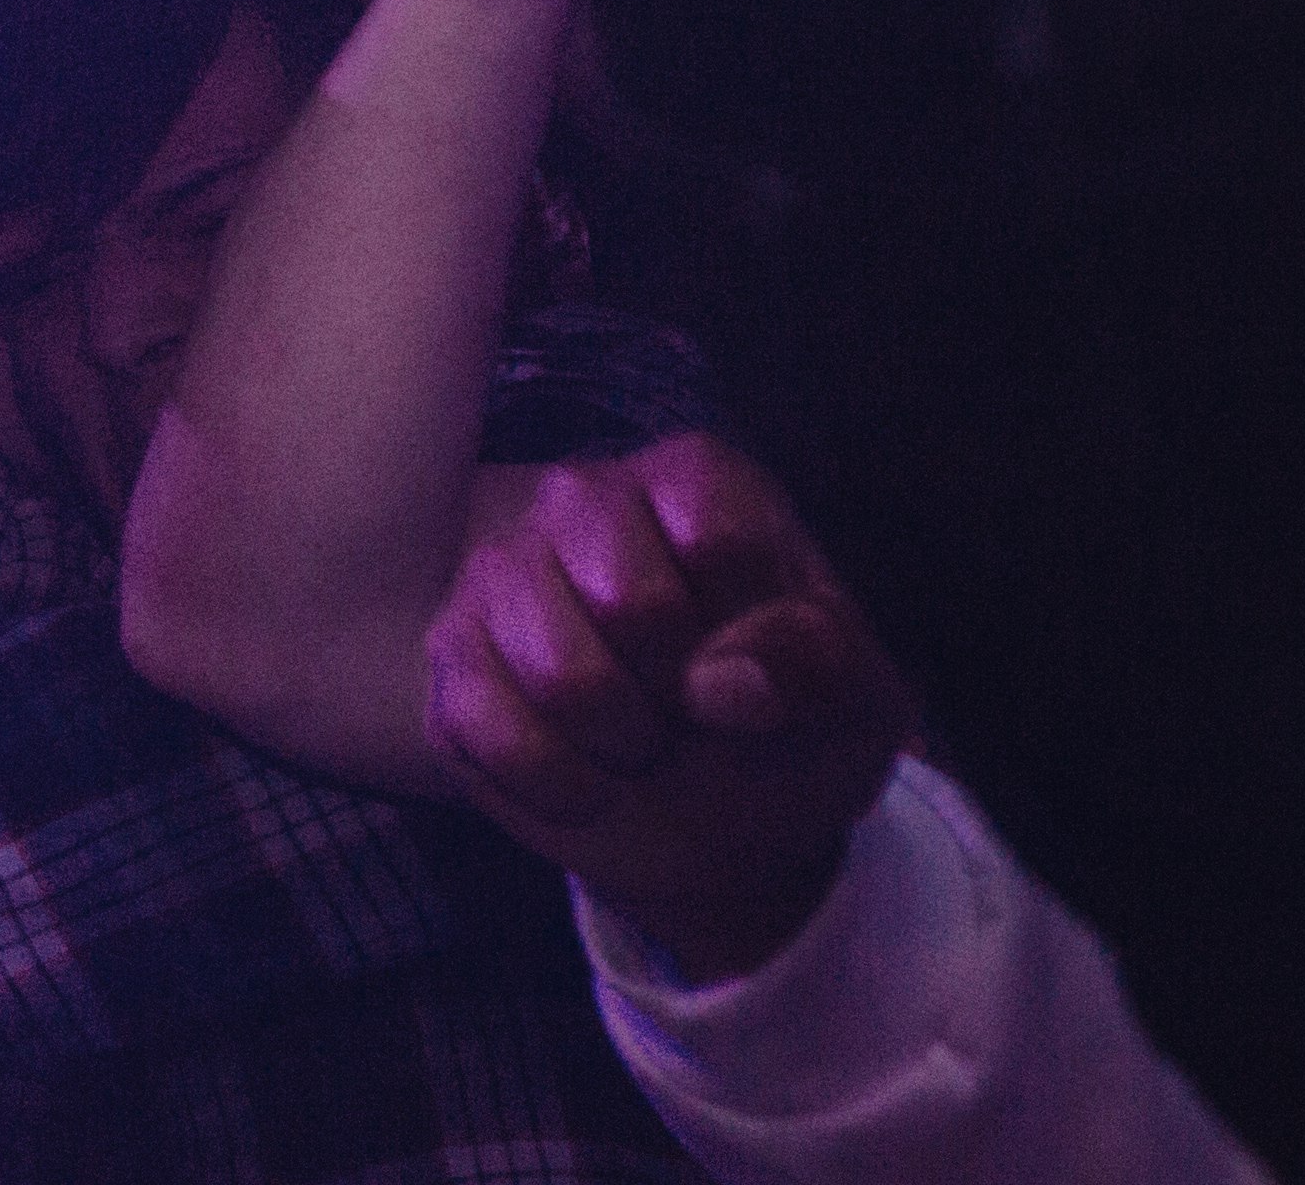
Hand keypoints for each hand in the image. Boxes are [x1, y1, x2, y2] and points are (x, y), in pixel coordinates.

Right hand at [427, 437, 914, 982]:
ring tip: (641, 744)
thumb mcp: (856, 699)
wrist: (720, 825)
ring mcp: (499, 571)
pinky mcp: (448, 654)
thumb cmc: (792, 727)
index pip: (721, 542)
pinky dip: (558, 786)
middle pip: (633, 602)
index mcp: (692, 478)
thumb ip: (817, 661)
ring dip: (624, 747)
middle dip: (683, 697)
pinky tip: (585, 781)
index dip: (755, 637)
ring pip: (559, 672)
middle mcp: (581, 498)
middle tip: (693, 715)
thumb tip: (718, 684)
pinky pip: (487, 728)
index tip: (765, 669)